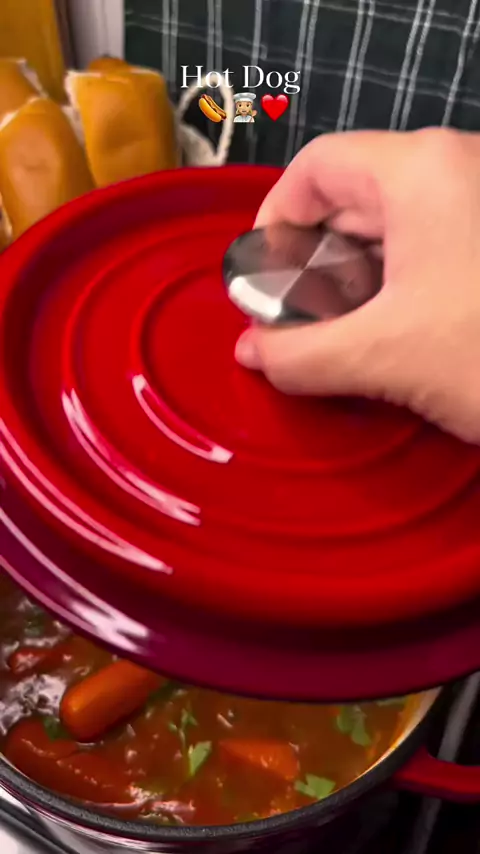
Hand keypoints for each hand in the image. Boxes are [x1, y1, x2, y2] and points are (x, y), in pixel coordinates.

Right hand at [235, 128, 479, 443]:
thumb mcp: (384, 357)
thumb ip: (300, 355)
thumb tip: (248, 353)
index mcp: (419, 171)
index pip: (317, 167)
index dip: (274, 220)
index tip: (261, 278)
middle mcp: (457, 170)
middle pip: (353, 198)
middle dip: (311, 261)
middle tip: (291, 320)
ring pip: (394, 227)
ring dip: (351, 281)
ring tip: (333, 337)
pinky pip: (431, 249)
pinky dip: (395, 287)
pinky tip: (384, 336)